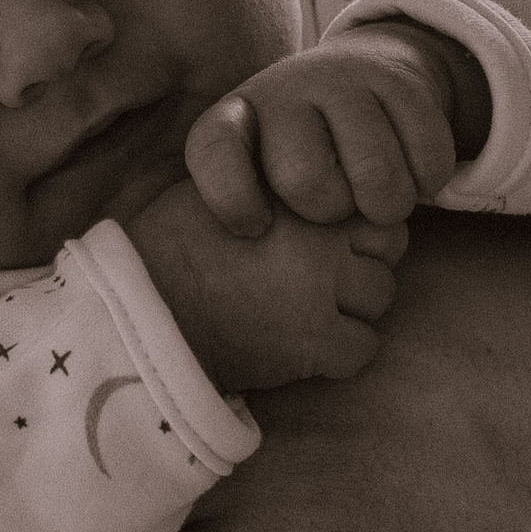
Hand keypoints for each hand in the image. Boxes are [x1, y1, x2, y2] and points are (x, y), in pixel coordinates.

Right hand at [125, 175, 404, 390]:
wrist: (142, 306)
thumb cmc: (170, 241)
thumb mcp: (221, 185)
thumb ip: (274, 181)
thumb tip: (305, 183)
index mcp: (301, 194)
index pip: (372, 202)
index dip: (359, 221)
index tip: (331, 236)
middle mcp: (323, 239)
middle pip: (388, 249)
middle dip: (364, 260)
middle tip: (324, 276)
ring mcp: (323, 292)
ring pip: (380, 297)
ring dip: (355, 305)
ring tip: (313, 309)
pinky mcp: (314, 343)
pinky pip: (363, 348)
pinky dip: (344, 350)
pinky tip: (309, 345)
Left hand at [184, 19, 490, 235]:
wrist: (357, 74)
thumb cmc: (298, 153)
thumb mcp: (255, 177)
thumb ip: (243, 219)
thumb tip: (244, 274)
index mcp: (234, 119)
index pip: (214, 152)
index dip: (232, 199)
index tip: (254, 227)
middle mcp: (283, 91)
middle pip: (305, 181)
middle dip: (329, 213)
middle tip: (337, 211)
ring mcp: (341, 81)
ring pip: (376, 176)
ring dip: (387, 208)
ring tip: (377, 201)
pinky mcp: (398, 81)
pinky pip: (426, 156)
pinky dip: (427, 182)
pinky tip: (412, 176)